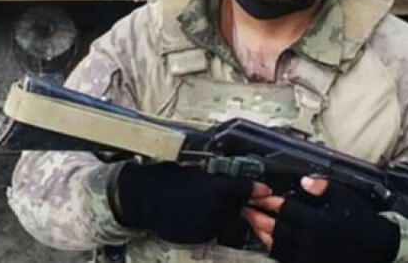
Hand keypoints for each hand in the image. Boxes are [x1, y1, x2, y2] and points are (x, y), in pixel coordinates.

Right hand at [110, 161, 270, 243]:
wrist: (141, 197)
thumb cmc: (167, 178)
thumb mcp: (195, 171)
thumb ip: (218, 177)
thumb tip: (235, 179)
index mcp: (214, 187)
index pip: (244, 189)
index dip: (256, 189)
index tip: (265, 190)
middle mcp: (213, 208)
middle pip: (237, 206)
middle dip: (236, 201)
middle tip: (223, 194)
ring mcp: (205, 225)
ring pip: (225, 219)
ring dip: (223, 213)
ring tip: (204, 204)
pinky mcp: (197, 237)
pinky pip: (211, 230)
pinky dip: (209, 224)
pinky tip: (195, 214)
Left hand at [243, 177, 399, 262]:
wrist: (380, 248)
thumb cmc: (363, 221)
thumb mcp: (346, 198)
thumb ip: (324, 188)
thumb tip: (304, 181)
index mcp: (317, 222)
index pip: (286, 210)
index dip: (270, 202)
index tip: (259, 195)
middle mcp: (310, 242)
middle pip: (276, 229)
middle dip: (259, 218)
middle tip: (246, 209)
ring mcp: (309, 257)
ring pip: (278, 247)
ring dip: (263, 235)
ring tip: (253, 224)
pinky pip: (286, 260)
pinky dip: (274, 250)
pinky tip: (270, 243)